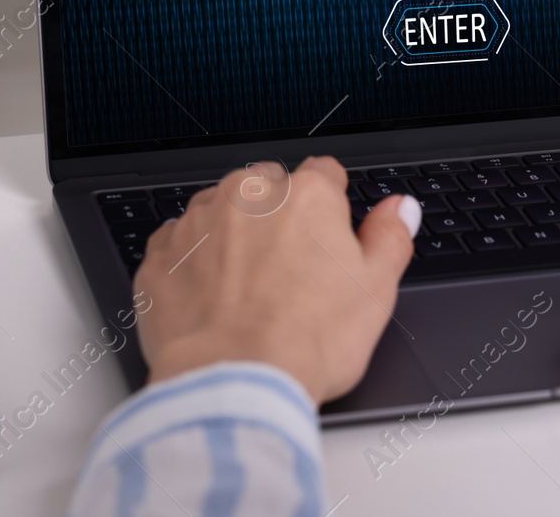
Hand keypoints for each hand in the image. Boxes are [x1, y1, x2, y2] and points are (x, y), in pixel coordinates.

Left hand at [133, 156, 419, 404]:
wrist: (234, 384)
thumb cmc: (306, 342)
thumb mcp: (376, 291)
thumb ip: (389, 237)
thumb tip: (400, 209)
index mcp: (307, 196)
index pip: (325, 175)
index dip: (331, 210)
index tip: (328, 241)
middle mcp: (248, 195)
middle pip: (269, 189)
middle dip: (278, 220)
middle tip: (290, 275)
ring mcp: (198, 222)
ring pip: (221, 212)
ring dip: (233, 238)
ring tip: (248, 293)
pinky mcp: (160, 257)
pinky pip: (179, 245)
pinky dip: (192, 264)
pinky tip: (211, 300)